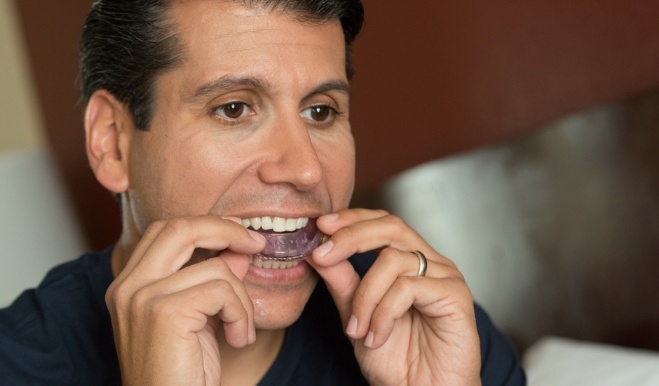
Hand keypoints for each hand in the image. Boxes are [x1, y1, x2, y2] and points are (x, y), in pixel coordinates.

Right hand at [105, 216, 264, 385]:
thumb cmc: (182, 375)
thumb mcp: (201, 318)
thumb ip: (213, 279)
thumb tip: (239, 247)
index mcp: (129, 285)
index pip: (166, 230)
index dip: (207, 226)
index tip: (240, 236)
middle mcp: (127, 287)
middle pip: (180, 227)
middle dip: (225, 230)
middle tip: (256, 245)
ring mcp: (142, 298)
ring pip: (215, 268)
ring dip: (242, 299)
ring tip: (241, 330)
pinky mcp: (164, 313)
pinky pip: (223, 291)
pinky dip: (242, 314)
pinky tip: (238, 339)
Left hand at [310, 209, 480, 385]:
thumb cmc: (397, 362)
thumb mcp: (357, 317)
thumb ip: (342, 283)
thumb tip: (317, 252)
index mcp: (410, 262)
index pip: (382, 223)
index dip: (352, 219)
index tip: (321, 224)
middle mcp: (430, 263)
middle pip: (392, 227)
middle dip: (351, 236)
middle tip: (323, 255)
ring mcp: (445, 277)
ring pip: (393, 260)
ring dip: (364, 296)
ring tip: (356, 329)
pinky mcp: (456, 296)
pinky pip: (408, 288)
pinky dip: (382, 313)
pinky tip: (376, 336)